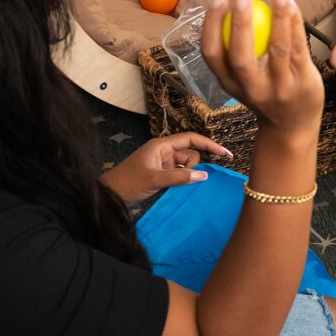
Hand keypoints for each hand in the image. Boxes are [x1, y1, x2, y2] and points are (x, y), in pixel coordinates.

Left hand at [101, 133, 233, 203]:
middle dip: (194, 167)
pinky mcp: (161, 175)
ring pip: (187, 167)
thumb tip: (204, 175)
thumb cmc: (127, 183)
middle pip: (191, 155)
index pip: (191, 139)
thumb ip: (180, 177)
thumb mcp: (154, 179)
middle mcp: (164, 152)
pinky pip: (180, 175)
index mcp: (161, 145)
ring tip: (173, 187)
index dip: (210, 145)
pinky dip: (183, 181)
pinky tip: (179, 190)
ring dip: (187, 177)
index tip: (226, 155)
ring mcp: (163, 164)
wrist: (109, 196)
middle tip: (183, 181)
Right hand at [202, 0, 323, 136]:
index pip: (212, 52)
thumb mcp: (241, 80)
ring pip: (278, 46)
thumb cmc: (264, 93)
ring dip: (278, 12)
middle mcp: (252, 88)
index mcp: (229, 83)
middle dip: (238, 17)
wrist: (292, 127)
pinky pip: (298, 45)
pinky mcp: (303, 81)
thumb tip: (227, 3)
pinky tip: (291, 1)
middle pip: (240, 53)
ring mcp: (279, 87)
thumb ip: (232, 52)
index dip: (212, 21)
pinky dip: (295, 20)